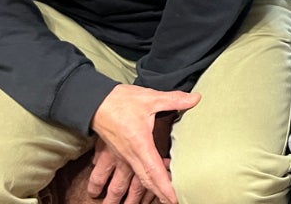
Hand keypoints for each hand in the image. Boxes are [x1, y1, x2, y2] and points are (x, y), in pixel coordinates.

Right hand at [91, 84, 199, 203]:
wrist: (93, 101)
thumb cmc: (120, 101)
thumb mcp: (150, 98)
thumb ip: (174, 99)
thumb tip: (196, 98)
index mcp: (140, 144)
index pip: (155, 171)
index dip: (165, 186)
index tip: (174, 198)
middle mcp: (130, 155)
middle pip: (145, 180)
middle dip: (158, 194)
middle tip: (170, 202)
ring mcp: (121, 156)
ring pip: (130, 181)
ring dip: (137, 195)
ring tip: (143, 203)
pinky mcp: (114, 154)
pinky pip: (121, 174)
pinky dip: (127, 183)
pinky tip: (131, 187)